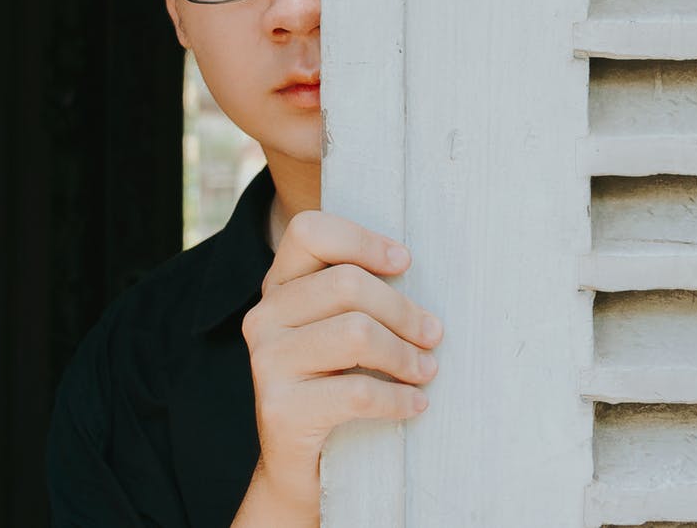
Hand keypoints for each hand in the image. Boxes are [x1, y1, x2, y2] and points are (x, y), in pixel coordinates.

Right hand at [231, 210, 441, 524]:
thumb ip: (358, 295)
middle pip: (347, 284)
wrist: (300, 466)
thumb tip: (413, 268)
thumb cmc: (335, 385)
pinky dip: (398, 398)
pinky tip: (415, 404)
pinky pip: (358, 392)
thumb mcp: (339, 329)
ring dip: (405, 355)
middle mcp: (264, 317)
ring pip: (356, 333)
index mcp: (278, 286)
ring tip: (427, 369)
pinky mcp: (280, 409)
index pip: (310, 231)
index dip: (362, 240)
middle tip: (433, 335)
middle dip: (403, 310)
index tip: (405, 263)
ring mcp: (266, 362)